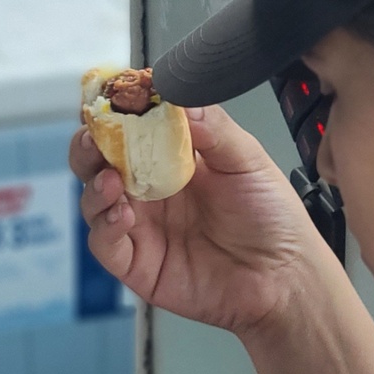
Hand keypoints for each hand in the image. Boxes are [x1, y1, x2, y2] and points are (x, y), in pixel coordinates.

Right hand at [75, 104, 335, 336]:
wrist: (283, 277)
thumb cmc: (272, 219)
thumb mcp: (247, 159)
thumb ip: (210, 126)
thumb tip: (174, 96)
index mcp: (174, 158)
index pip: (130, 128)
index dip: (114, 113)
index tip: (109, 98)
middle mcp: (151, 190)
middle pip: (99, 161)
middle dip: (89, 145)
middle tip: (95, 138)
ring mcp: (142, 226)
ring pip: (94, 199)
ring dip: (94, 185)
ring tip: (111, 180)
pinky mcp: (137, 264)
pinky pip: (104, 243)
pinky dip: (104, 226)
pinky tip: (122, 215)